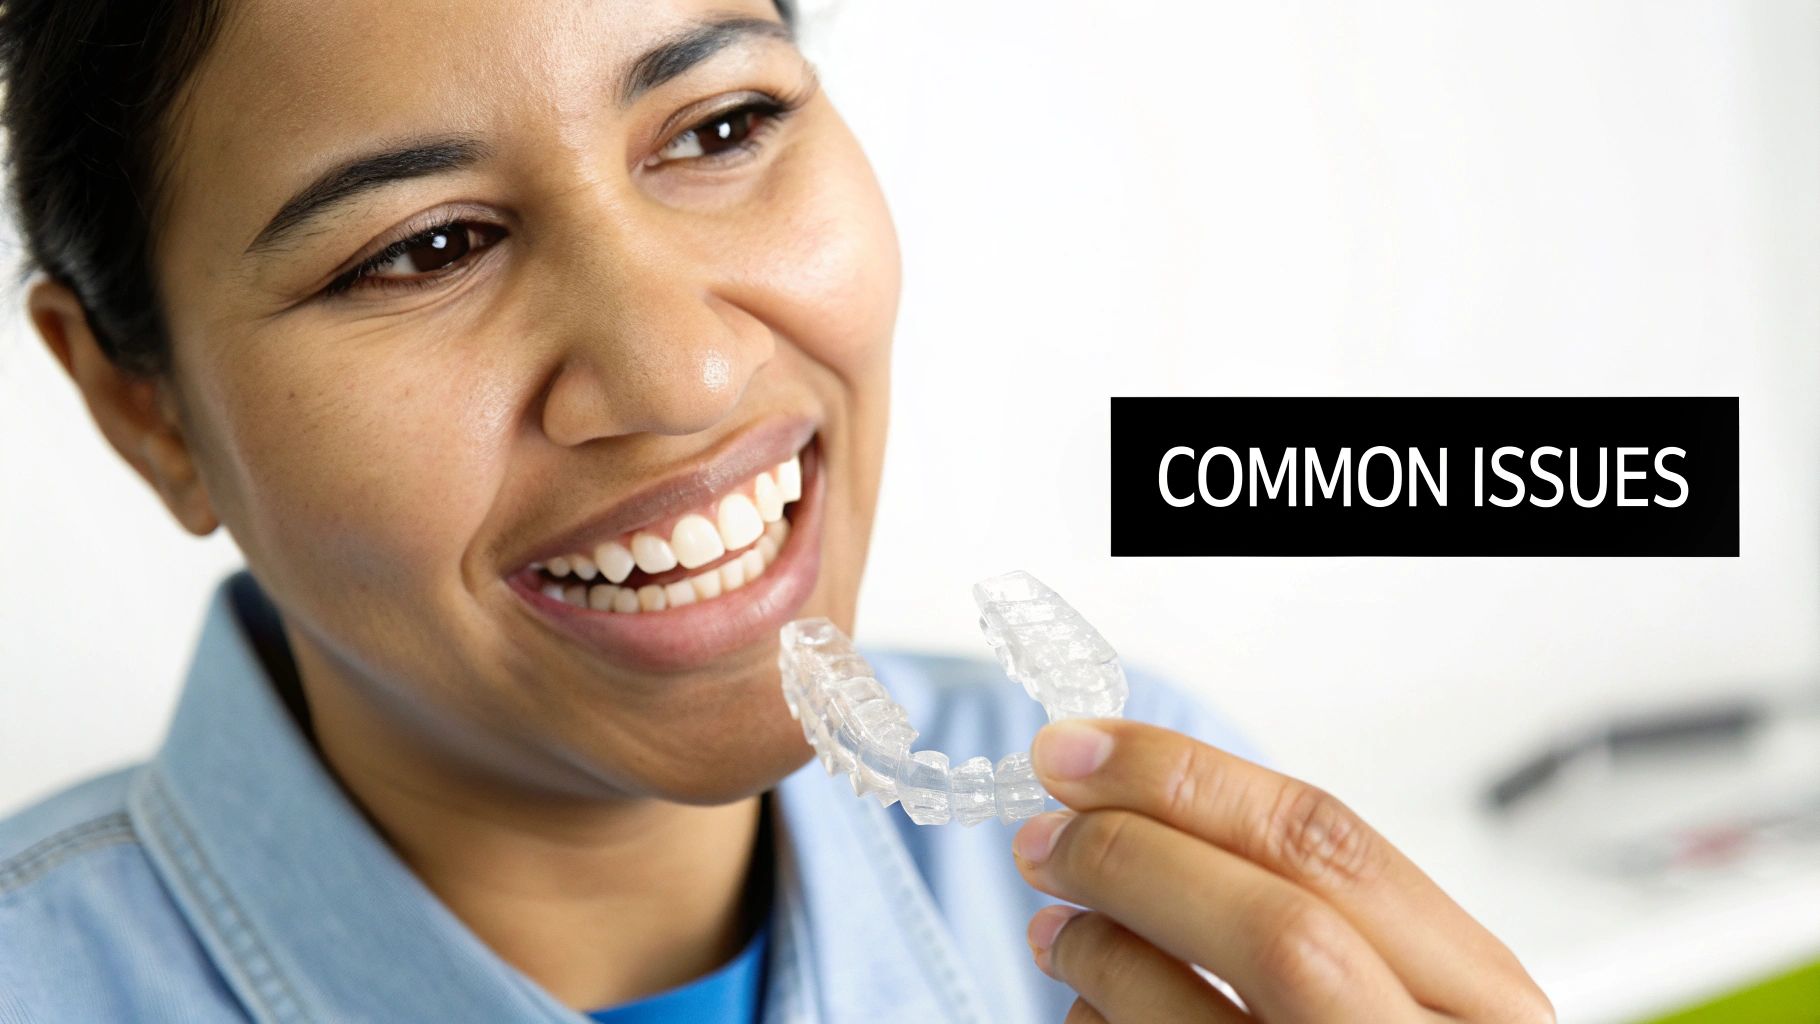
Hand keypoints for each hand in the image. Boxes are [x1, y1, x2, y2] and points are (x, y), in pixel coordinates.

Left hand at [1010, 719, 1552, 1022]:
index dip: (1183, 779)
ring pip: (1192, 1015)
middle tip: (1042, 838)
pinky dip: (1100, 1022)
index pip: (1328, 846)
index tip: (1077, 749)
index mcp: (1481, 995)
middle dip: (1134, 861)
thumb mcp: (1390, 977)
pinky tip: (1090, 1008)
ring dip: (1097, 952)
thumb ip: (1299, 896)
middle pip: (1273, 929)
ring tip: (1055, 930)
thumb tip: (1118, 795)